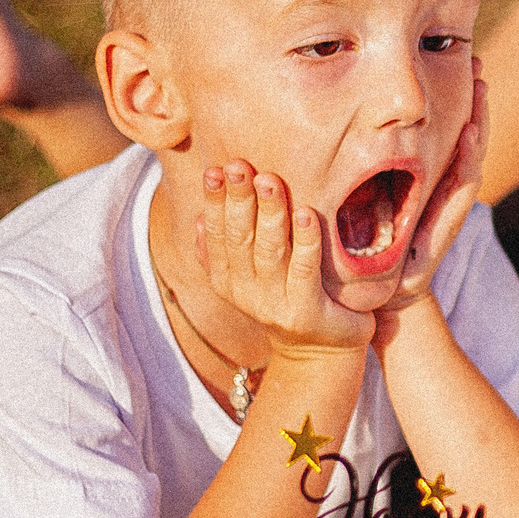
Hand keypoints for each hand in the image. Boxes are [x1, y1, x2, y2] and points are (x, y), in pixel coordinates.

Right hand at [196, 160, 374, 358]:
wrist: (320, 352)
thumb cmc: (287, 300)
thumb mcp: (249, 278)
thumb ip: (224, 252)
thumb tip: (198, 217)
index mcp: (227, 281)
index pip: (216, 236)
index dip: (215, 202)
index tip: (216, 169)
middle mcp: (246, 294)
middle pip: (240, 239)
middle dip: (238, 199)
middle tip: (240, 165)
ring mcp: (276, 304)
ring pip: (270, 251)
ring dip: (269, 213)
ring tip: (270, 181)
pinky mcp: (306, 312)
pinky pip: (304, 270)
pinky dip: (305, 240)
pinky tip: (307, 214)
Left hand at [376, 72, 487, 329]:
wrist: (372, 300)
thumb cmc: (364, 249)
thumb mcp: (361, 200)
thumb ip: (364, 169)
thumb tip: (340, 123)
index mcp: (425, 182)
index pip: (446, 136)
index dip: (455, 104)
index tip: (460, 67)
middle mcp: (440, 193)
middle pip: (465, 142)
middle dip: (474, 105)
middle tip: (479, 67)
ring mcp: (445, 210)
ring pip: (469, 161)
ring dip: (477, 125)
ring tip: (480, 91)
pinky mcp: (443, 229)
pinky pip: (458, 192)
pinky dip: (465, 162)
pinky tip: (467, 135)